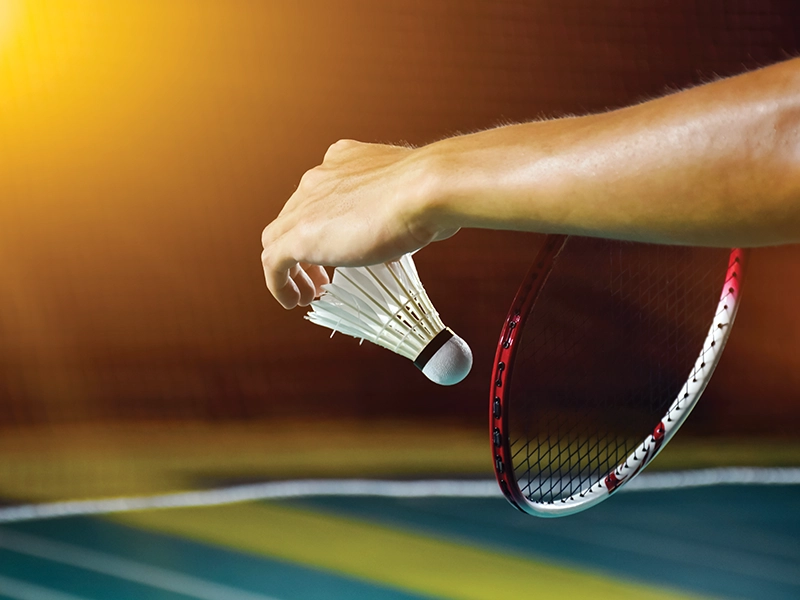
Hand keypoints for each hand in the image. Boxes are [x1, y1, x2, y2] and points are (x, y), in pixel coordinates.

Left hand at [261, 139, 457, 308]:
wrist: (426, 190)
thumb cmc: (432, 194)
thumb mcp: (412, 198)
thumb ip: (400, 212)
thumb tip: (410, 236)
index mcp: (343, 160)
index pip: (320, 194)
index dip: (324, 225)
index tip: (342, 247)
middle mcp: (319, 177)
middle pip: (295, 216)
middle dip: (306, 248)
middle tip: (324, 277)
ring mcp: (306, 204)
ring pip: (278, 238)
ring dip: (291, 268)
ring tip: (309, 293)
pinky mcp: (299, 234)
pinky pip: (273, 262)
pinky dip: (280, 284)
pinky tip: (294, 301)